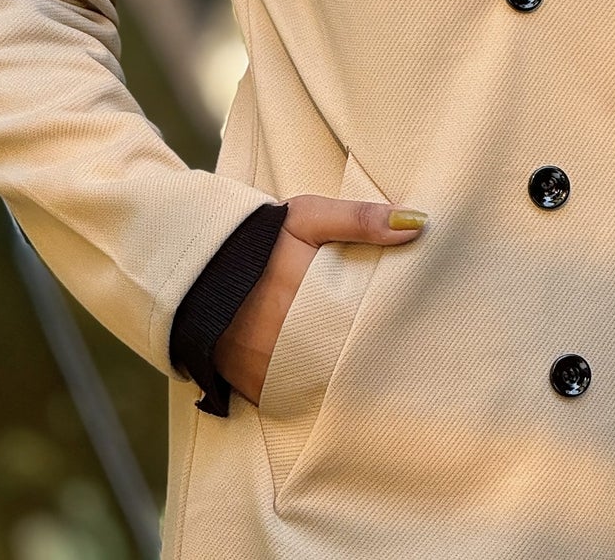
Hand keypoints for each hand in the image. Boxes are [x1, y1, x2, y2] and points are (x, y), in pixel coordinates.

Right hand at [212, 192, 429, 405]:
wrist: (195, 267)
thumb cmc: (258, 238)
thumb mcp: (307, 216)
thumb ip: (361, 219)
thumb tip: (419, 224)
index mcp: (312, 297)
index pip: (370, 324)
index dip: (394, 328)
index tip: (416, 326)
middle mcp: (292, 341)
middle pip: (352, 361)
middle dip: (375, 357)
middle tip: (403, 353)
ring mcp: (272, 370)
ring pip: (328, 386)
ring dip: (346, 378)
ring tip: (372, 370)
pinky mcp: (255, 388)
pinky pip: (297, 399)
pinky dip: (314, 393)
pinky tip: (332, 383)